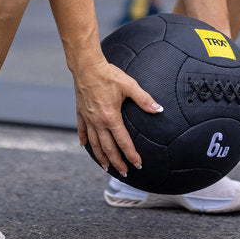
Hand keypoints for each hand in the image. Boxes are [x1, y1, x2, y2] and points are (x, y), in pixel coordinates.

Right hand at [72, 57, 161, 174]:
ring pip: (94, 143)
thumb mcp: (130, 85)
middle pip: (108, 148)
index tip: (137, 164)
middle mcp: (98, 122)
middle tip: (124, 172)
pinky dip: (84, 140)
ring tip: (106, 167)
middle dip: (117, 162)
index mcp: (111, 117)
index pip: (123, 142)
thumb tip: (158, 109)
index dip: (131, 155)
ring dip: (101, 157)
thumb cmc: (109, 75)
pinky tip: (85, 146)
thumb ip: (144, 99)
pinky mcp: (81, 112)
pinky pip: (82, 130)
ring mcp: (88, 118)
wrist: (87, 66)